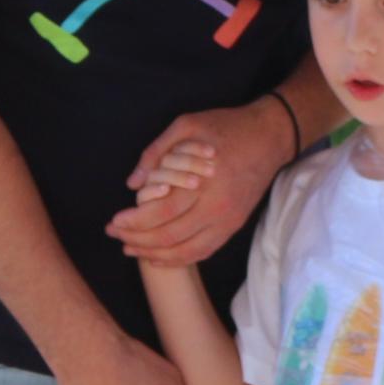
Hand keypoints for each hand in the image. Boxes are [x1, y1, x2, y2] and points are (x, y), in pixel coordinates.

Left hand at [105, 99, 292, 266]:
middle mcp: (217, 207)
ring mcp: (227, 220)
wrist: (269, 137)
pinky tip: (159, 257)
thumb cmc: (226, 127)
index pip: (163, 212)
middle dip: (137, 239)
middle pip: (170, 236)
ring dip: (154, 254)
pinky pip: (203, 252)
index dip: (135, 221)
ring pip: (186, 251)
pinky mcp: (234, 226)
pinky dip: (179, 259)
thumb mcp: (187, 125)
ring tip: (130, 248)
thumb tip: (132, 182)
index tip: (114, 222)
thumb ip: (156, 151)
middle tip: (114, 234)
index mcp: (203, 181)